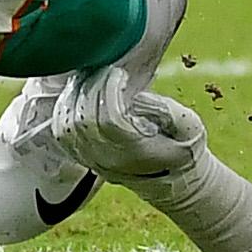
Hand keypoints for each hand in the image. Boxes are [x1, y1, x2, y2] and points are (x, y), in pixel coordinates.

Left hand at [56, 79, 206, 184]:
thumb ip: (167, 110)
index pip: (109, 119)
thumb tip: (136, 96)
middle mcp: (108, 159)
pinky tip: (79, 91)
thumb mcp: (190, 128)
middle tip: (106, 70)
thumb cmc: (183, 149)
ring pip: (67, 125)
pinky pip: (61, 132)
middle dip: (92, 87)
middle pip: (84, 119)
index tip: (120, 74)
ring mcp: (92, 160)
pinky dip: (64, 108)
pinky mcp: (83, 157)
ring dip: (75, 95)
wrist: (172, 182)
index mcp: (136, 151)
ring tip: (91, 76)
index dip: (109, 91)